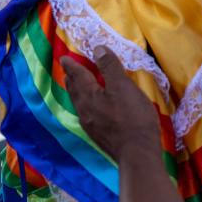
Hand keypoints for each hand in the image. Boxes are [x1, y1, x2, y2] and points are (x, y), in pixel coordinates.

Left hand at [61, 46, 161, 162]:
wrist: (137, 152)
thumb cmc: (132, 116)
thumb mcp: (123, 86)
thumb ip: (110, 67)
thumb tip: (97, 49)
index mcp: (90, 96)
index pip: (78, 76)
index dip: (72, 66)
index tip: (63, 58)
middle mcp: (85, 110)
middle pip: (75, 91)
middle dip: (72, 79)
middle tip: (69, 71)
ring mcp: (91, 125)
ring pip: (79, 103)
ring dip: (77, 92)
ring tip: (77, 86)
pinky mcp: (99, 135)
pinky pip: (86, 113)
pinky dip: (85, 103)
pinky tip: (91, 108)